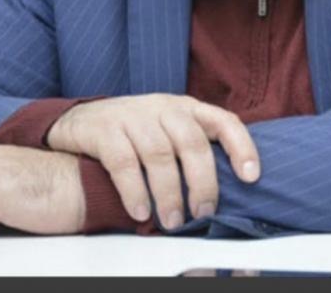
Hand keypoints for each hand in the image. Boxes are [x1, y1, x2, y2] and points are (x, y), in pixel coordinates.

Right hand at [46, 93, 259, 229]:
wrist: (79, 119)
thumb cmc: (134, 132)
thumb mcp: (168, 129)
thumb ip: (192, 148)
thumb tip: (221, 191)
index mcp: (186, 108)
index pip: (224, 121)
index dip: (242, 147)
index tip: (251, 177)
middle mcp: (163, 108)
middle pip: (192, 143)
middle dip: (202, 182)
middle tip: (204, 213)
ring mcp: (133, 115)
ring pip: (159, 155)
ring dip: (168, 193)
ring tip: (173, 221)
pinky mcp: (105, 128)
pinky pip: (124, 162)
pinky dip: (134, 190)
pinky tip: (140, 212)